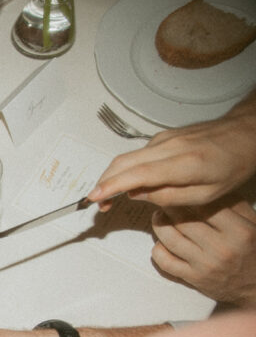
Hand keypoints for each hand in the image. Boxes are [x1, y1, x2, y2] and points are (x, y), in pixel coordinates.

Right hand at [88, 108, 255, 209]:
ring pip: (127, 158)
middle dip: (104, 184)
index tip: (95, 198)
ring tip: (108, 198)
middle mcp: (169, 147)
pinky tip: (128, 182)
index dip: (112, 186)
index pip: (138, 174)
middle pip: (123, 163)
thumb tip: (137, 195)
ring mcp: (164, 139)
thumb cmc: (234, 163)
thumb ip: (169, 196)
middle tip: (97, 203)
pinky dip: (126, 169)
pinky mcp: (163, 137)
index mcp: (184, 163)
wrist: (246, 132)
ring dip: (113, 177)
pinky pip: (137, 154)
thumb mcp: (207, 193)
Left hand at [151, 198, 255, 307]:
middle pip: (184, 222)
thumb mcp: (253, 224)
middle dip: (169, 208)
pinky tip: (160, 242)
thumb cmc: (254, 250)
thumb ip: (235, 205)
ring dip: (159, 225)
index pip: (206, 207)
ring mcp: (205, 265)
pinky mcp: (193, 279)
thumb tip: (209, 189)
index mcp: (239, 231)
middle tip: (163, 201)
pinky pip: (166, 263)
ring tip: (158, 217)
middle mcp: (221, 248)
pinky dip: (158, 250)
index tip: (180, 192)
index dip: (189, 197)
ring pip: (171, 240)